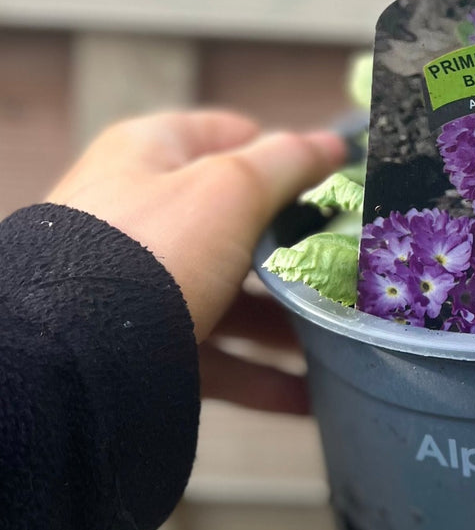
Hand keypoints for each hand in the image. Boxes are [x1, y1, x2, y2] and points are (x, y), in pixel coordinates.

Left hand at [47, 111, 344, 413]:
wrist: (71, 364)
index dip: (283, 155)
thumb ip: (288, 161)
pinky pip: (216, 358)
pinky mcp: (143, 347)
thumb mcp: (232, 188)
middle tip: (347, 259)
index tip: (332, 183)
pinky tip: (307, 394)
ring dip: (287, 318)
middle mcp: (141, 215)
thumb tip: (333, 143)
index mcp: (150, 155)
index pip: (230, 135)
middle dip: (294, 246)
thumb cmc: (148, 251)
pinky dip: (262, 375)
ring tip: (339, 333)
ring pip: (231, 295)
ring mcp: (139, 285)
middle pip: (236, 222)